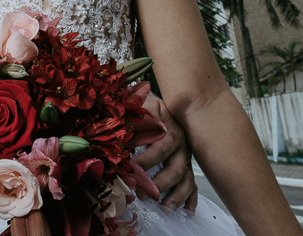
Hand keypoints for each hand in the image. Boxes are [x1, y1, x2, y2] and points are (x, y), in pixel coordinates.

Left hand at [133, 95, 198, 212]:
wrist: (165, 104)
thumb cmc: (146, 108)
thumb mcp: (139, 109)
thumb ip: (132, 121)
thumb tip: (120, 139)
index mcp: (170, 130)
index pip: (161, 148)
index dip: (147, 160)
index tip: (131, 169)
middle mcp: (181, 145)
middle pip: (175, 168)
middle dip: (159, 183)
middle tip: (142, 193)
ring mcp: (185, 156)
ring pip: (186, 179)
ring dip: (176, 195)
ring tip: (163, 206)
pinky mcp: (186, 166)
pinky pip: (193, 184)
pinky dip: (191, 198)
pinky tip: (187, 210)